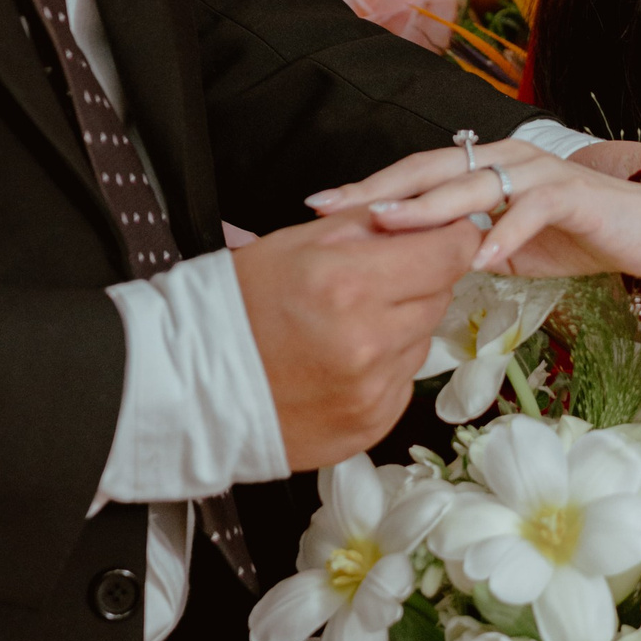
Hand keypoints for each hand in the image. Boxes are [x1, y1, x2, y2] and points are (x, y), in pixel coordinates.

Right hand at [231, 213, 477, 471]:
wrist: (191, 387)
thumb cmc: (238, 304)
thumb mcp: (298, 241)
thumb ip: (370, 223)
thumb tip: (428, 214)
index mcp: (349, 284)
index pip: (449, 252)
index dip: (448, 237)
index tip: (437, 235)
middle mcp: (369, 343)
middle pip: (440, 295)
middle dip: (416, 280)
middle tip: (371, 280)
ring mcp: (371, 392)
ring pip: (422, 340)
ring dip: (399, 325)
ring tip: (346, 323)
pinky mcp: (371, 426)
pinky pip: (403, 382)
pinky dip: (384, 367)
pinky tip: (341, 360)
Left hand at [308, 139, 640, 282]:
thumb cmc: (576, 237)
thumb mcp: (507, 248)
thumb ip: (463, 250)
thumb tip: (411, 275)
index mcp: (485, 169)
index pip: (417, 173)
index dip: (372, 187)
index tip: (322, 208)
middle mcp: (505, 160)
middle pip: (432, 168)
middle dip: (382, 189)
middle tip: (337, 209)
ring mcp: (537, 172)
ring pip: (474, 184)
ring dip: (430, 206)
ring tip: (390, 225)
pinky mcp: (571, 194)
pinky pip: (531, 210)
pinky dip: (504, 232)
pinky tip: (477, 256)